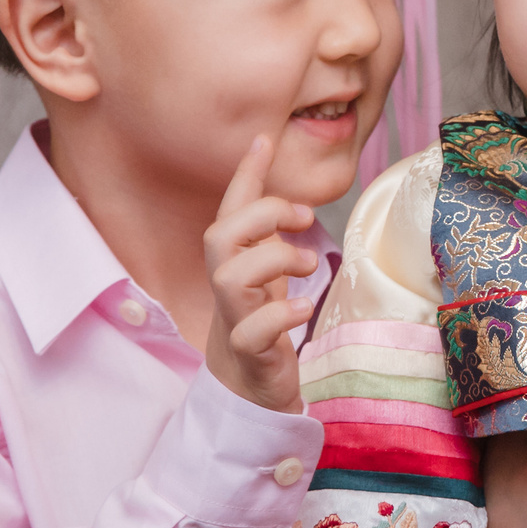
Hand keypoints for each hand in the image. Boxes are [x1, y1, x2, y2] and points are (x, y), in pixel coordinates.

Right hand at [203, 133, 319, 413]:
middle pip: (218, 236)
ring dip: (273, 261)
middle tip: (304, 217)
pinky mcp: (249, 355)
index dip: (244, 175)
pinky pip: (251, 332)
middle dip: (260, 215)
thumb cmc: (260, 321)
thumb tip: (285, 190)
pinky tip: (302, 309)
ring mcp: (234, 320)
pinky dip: (279, 315)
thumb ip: (271, 232)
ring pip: (230, 279)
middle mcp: (227, 286)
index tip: (264, 139)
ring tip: (307, 266)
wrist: (249, 388)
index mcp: (234, 262)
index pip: (230, 210)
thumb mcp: (268, 270)